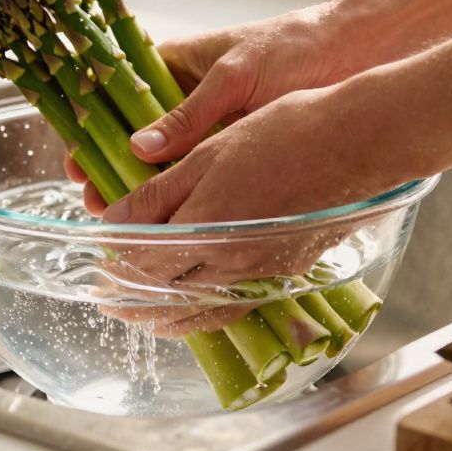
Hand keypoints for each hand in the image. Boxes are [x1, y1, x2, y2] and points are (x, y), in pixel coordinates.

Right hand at [70, 0, 406, 213]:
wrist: (355, 52)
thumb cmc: (292, 46)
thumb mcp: (236, 76)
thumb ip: (190, 114)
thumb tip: (138, 149)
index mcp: (175, 65)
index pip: (118, 97)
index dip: (94, 130)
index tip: (78, 163)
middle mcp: (187, 97)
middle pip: (135, 138)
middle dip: (114, 171)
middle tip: (100, 205)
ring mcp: (212, 126)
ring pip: (167, 163)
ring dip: (148, 191)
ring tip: (130, 225)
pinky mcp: (239, 149)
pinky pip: (203, 176)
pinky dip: (189, 197)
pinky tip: (177, 224)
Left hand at [99, 82, 419, 334]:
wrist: (357, 141)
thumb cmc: (283, 133)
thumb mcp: (208, 153)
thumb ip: (157, 193)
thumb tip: (111, 220)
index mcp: (205, 227)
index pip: (140, 261)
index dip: (111, 262)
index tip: (94, 259)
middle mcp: (230, 262)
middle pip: (164, 294)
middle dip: (129, 297)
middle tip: (104, 298)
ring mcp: (261, 273)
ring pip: (199, 312)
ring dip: (162, 317)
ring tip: (138, 316)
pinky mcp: (284, 272)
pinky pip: (234, 308)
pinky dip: (204, 318)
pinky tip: (194, 311)